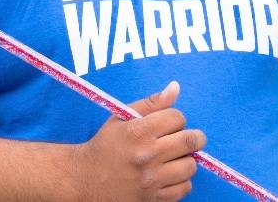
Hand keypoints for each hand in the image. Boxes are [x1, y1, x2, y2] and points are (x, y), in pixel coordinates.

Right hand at [74, 81, 205, 200]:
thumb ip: (151, 103)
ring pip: (190, 166)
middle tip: (184, 138)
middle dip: (192, 137)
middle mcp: (147, 155)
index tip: (169, 124)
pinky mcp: (153, 199)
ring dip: (186, 159)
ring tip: (174, 158)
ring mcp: (151, 180)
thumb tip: (175, 87)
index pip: (177, 117)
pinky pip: (184, 188)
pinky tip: (169, 175)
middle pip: (190, 141)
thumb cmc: (105, 145)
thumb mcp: (121, 118)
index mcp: (138, 132)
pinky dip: (181, 181)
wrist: (85, 180)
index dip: (175, 118)